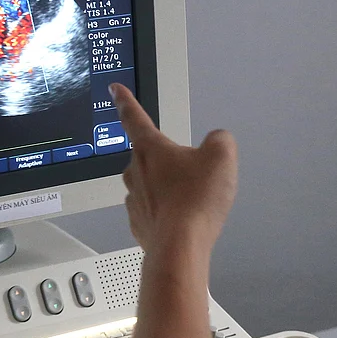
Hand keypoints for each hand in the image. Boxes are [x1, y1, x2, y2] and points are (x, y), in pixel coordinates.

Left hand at [110, 83, 237, 256]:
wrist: (180, 247)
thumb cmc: (195, 201)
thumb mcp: (221, 156)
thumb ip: (220, 140)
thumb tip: (217, 142)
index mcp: (150, 147)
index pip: (133, 116)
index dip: (124, 100)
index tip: (115, 90)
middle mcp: (136, 171)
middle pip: (150, 157)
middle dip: (170, 163)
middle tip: (194, 176)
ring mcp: (135, 200)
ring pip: (153, 186)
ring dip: (170, 190)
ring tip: (194, 202)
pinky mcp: (139, 225)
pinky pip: (155, 213)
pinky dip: (169, 214)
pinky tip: (186, 220)